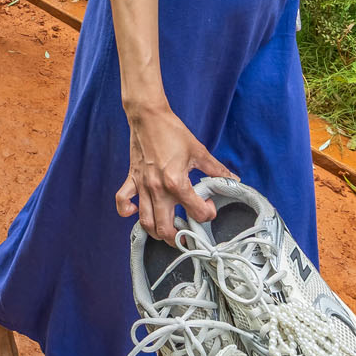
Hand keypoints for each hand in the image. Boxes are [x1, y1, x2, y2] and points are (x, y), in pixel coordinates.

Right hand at [116, 98, 235, 240]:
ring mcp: (142, 186)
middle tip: (187, 235)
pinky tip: (136, 212)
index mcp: (176, 182)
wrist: (148, 116)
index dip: (207, 213)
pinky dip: (127, 211)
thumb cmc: (172, 132)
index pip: (195, 210)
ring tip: (167, 233)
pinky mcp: (132, 179)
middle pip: (165, 228)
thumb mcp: (199, 151)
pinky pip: (122, 201)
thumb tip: (233, 180)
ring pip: (145, 221)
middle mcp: (158, 189)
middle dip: (178, 238)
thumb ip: (216, 169)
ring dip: (156, 233)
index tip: (209, 208)